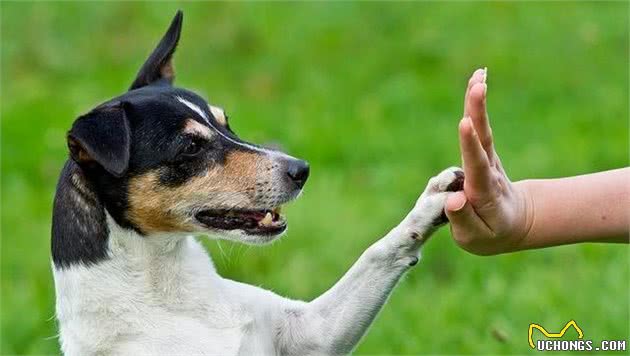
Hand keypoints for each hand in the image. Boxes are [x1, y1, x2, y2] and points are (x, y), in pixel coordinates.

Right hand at [445, 69, 532, 254]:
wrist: (515, 222)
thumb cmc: (490, 233)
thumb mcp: (476, 238)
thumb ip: (463, 219)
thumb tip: (454, 199)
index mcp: (484, 193)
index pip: (476, 167)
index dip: (470, 146)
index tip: (465, 124)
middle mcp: (488, 171)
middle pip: (483, 139)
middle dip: (478, 113)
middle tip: (478, 86)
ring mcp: (488, 159)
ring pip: (482, 129)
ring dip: (478, 102)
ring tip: (478, 75)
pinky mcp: (483, 152)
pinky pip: (479, 126)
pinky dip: (477, 104)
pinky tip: (476, 80)